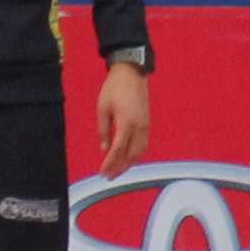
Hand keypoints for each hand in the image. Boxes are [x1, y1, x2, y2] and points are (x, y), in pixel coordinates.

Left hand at [94, 58, 150, 176]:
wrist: (131, 73)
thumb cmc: (114, 88)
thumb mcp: (102, 107)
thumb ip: (103, 129)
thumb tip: (104, 148)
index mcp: (126, 123)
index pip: (118, 149)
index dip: (110, 163)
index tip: (103, 173)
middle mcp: (139, 127)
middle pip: (131, 155)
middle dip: (120, 168)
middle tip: (109, 177)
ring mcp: (146, 125)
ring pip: (140, 152)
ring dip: (129, 163)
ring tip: (117, 171)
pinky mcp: (147, 123)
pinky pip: (143, 144)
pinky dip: (136, 154)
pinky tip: (128, 158)